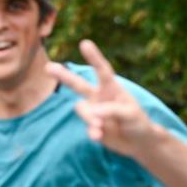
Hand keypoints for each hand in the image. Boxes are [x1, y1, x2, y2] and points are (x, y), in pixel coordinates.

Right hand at [45, 40, 154, 156]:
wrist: (138, 142)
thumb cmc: (138, 122)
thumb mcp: (130, 114)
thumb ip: (111, 110)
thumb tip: (92, 112)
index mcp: (112, 88)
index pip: (102, 70)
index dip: (94, 57)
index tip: (84, 43)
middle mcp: (100, 97)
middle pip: (78, 85)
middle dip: (63, 76)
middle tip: (48, 67)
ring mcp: (94, 112)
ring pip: (82, 110)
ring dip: (89, 118)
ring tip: (99, 128)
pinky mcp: (92, 127)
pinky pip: (87, 128)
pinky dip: (92, 132)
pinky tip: (98, 136)